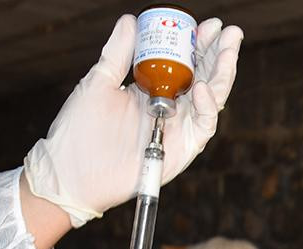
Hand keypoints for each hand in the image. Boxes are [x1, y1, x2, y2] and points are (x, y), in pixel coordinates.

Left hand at [23, 15, 242, 226]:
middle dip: (220, 54)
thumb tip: (132, 21)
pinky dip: (208, 108)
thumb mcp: (99, 82)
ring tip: (228, 51)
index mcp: (152, 90)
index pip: (185, 63)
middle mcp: (170, 108)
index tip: (209, 24)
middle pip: (206, 78)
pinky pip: (203, 127)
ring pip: (212, 100)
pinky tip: (204, 87)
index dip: (200, 44)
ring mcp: (177, 129)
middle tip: (231, 32)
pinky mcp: (181, 150)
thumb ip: (118, 53)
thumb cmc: (79, 130)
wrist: (71, 173)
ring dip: (224, 75)